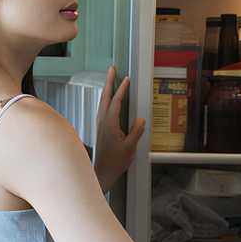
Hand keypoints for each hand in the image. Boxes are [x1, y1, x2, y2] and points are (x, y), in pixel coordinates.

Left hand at [93, 65, 145, 192]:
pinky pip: (102, 109)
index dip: (121, 89)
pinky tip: (109, 100)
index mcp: (110, 124)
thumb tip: (141, 119)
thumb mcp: (130, 147)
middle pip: (105, 97)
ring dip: (106, 89)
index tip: (127, 79)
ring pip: (102, 102)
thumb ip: (136, 132)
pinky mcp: (100, 128)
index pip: (116, 102)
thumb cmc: (115, 162)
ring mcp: (100, 124)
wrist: (103, 172)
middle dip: (109, 82)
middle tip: (112, 69)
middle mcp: (102, 122)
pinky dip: (106, 99)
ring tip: (110, 79)